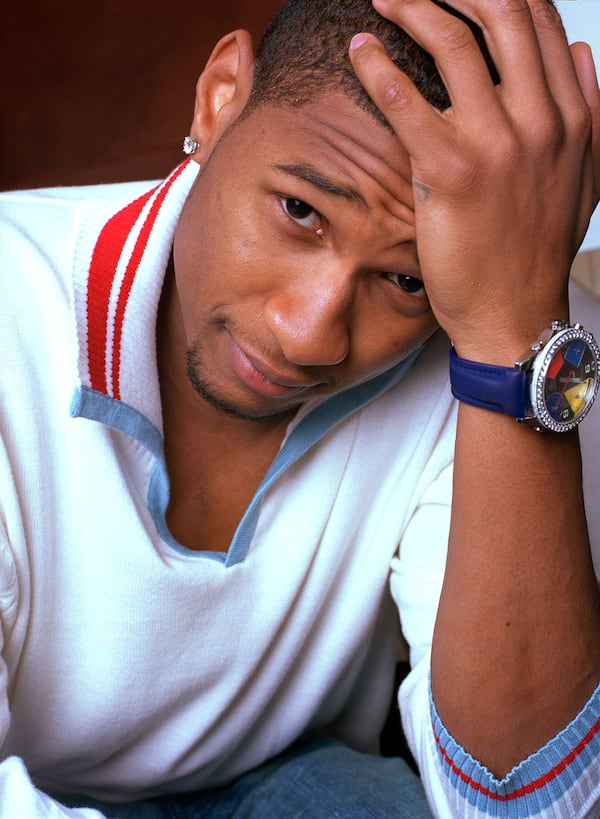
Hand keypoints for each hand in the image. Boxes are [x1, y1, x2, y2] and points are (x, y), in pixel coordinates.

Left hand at [350, 0, 599, 361]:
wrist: (515, 314)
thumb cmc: (535, 252)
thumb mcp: (584, 178)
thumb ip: (589, 112)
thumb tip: (581, 52)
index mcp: (570, 116)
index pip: (540, 23)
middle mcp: (540, 120)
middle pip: (502, 14)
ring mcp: (498, 144)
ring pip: (455, 44)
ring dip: (413, 8)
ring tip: (383, 0)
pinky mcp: (453, 174)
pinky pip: (410, 102)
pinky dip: (380, 69)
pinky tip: (360, 53)